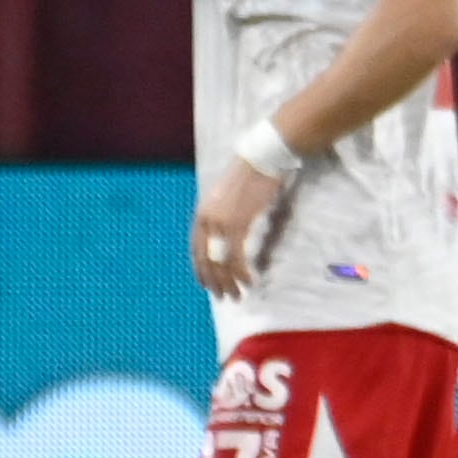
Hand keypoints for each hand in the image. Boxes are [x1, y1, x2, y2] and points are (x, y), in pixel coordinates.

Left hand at [191, 159, 280, 299]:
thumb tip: (227, 235)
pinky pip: (236, 258)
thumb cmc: (249, 175)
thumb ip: (223, 216)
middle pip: (206, 261)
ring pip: (220, 263)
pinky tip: (249, 281)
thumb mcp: (227, 198)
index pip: (196, 251)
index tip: (209, 285)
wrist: (261, 160)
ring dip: (229, 283)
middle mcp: (207, 221)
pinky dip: (242, 273)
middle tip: (224, 297)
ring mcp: (221, 224)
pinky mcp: (238, 225)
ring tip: (237, 296)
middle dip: (214, 282)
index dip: (202, 271)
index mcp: (202, 214)